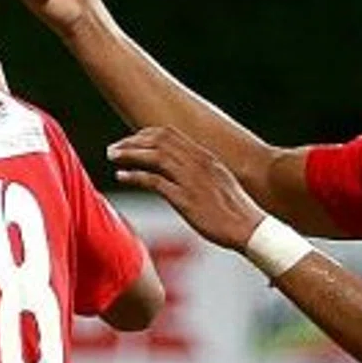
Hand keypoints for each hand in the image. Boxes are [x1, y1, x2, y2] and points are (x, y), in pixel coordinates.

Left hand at [109, 127, 264, 249]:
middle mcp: (197, 162)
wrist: (249, 229)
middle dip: (132, 141)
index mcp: (205, 156)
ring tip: (112, 157)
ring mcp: (191, 179)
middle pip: (158, 140)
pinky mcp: (185, 199)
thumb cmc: (235, 211)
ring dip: (129, 154)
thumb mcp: (219, 182)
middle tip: (113, 149)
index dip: (145, 135)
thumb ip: (200, 172)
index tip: (130, 142)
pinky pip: (154, 181)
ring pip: (154, 155)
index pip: (170, 133)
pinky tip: (121, 176)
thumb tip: (183, 171)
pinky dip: (134, 175)